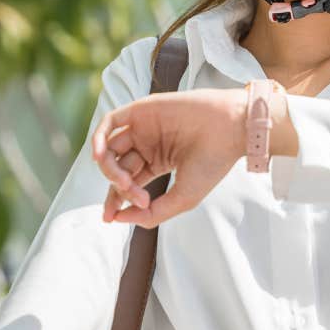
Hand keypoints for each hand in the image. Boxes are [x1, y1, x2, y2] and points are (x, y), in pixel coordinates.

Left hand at [91, 88, 283, 223]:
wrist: (229, 129)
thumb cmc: (212, 163)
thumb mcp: (182, 198)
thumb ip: (151, 213)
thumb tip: (119, 219)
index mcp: (158, 162)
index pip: (128, 183)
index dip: (116, 201)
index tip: (111, 217)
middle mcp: (148, 144)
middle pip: (117, 168)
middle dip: (116, 188)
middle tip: (131, 195)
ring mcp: (143, 127)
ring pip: (110, 149)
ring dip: (109, 168)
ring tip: (124, 181)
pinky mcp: (141, 110)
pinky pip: (110, 123)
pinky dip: (99, 139)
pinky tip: (101, 156)